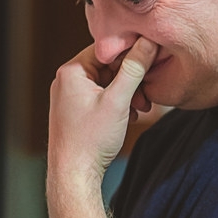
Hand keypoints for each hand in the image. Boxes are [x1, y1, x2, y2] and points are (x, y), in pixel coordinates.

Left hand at [48, 37, 157, 181]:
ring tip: (139, 109)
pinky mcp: (75, 110)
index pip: (106, 48)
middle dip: (130, 79)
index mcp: (72, 71)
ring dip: (127, 93)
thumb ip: (134, 69)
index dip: (130, 54)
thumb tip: (148, 42)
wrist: (74, 175)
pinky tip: (129, 117)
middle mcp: (67, 80)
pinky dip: (117, 103)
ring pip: (106, 83)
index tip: (150, 62)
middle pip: (107, 66)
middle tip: (146, 95)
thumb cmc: (91, 139)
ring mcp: (70, 96)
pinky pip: (101, 96)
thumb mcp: (118, 101)